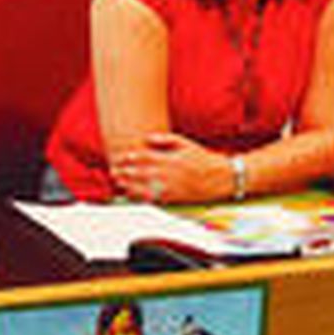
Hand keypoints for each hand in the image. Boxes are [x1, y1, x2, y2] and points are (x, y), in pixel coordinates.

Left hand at [109, 132, 231, 203]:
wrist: (219, 177)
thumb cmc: (202, 159)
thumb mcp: (186, 143)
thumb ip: (166, 139)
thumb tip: (148, 137)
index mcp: (171, 159)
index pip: (147, 157)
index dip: (133, 158)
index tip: (123, 157)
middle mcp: (169, 173)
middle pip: (142, 172)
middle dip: (126, 172)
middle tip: (114, 171)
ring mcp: (171, 187)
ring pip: (145, 186)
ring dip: (130, 185)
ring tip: (119, 182)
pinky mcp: (173, 198)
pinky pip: (154, 198)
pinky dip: (142, 197)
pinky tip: (132, 195)